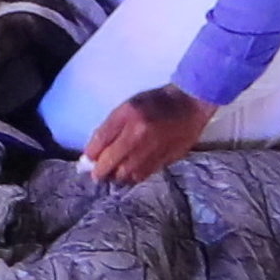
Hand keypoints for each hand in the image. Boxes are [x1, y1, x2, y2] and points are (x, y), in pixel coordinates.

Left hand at [78, 85, 210, 187]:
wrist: (190, 104)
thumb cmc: (156, 103)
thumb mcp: (129, 106)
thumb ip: (111, 127)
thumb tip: (94, 151)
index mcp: (128, 115)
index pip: (101, 140)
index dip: (91, 155)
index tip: (88, 161)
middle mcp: (139, 133)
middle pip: (111, 162)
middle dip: (100, 171)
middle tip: (98, 174)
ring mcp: (153, 148)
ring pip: (126, 173)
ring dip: (117, 176)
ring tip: (115, 174)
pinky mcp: (166, 159)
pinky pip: (142, 175)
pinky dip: (133, 177)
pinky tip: (130, 173)